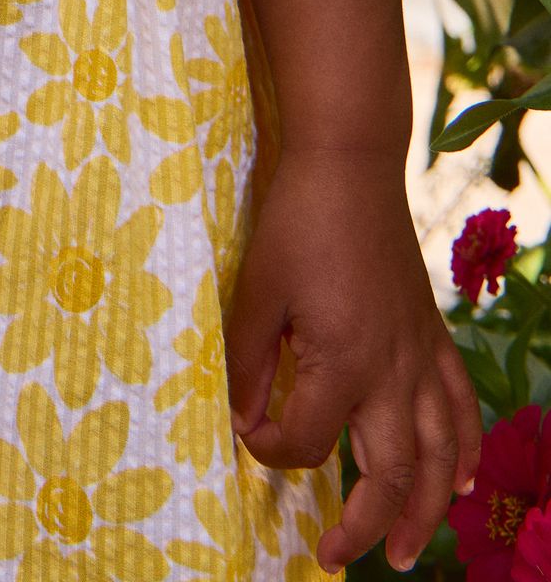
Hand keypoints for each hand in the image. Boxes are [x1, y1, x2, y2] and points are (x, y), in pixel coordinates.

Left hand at [226, 145, 479, 572]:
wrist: (350, 166)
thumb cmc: (296, 222)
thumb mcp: (255, 291)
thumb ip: (249, 362)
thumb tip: (243, 418)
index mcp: (344, 363)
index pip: (306, 440)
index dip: (269, 447)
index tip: (245, 429)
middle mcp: (393, 372)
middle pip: (390, 472)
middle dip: (364, 525)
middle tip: (333, 556)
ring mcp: (420, 355)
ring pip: (440, 455)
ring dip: (426, 509)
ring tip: (405, 551)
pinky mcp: (432, 335)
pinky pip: (460, 406)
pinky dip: (465, 450)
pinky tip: (460, 480)